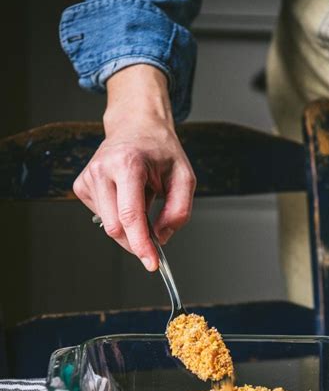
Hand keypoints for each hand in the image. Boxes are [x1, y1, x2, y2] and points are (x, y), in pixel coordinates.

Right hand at [73, 65, 195, 270]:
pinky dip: (119, 216)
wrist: (136, 126)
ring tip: (142, 199)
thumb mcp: (184, 177)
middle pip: (117, 227)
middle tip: (156, 237)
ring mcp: (88, 177)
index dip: (141, 245)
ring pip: (109, 226)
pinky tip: (126, 197)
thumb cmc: (160, 150)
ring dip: (130, 226)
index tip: (151, 263)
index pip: (130, 215)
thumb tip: (161, 237)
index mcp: (127, 164)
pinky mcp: (81, 185)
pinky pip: (103, 217)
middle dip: (137, 240)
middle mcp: (102, 169)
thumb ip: (179, 211)